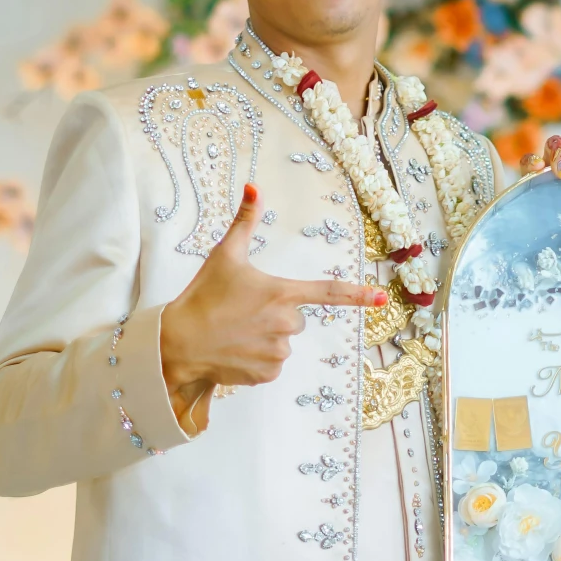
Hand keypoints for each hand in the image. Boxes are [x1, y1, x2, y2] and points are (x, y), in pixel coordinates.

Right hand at [159, 186, 385, 428]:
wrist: (177, 344)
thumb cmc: (201, 296)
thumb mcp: (224, 255)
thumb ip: (244, 221)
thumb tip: (254, 186)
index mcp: (282, 294)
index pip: (329, 292)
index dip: (358, 295)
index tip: (382, 299)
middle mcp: (286, 324)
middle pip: (295, 318)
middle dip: (276, 315)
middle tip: (243, 311)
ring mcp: (278, 351)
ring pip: (282, 342)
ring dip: (265, 337)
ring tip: (235, 332)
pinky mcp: (267, 373)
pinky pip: (271, 364)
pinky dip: (256, 359)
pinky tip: (234, 350)